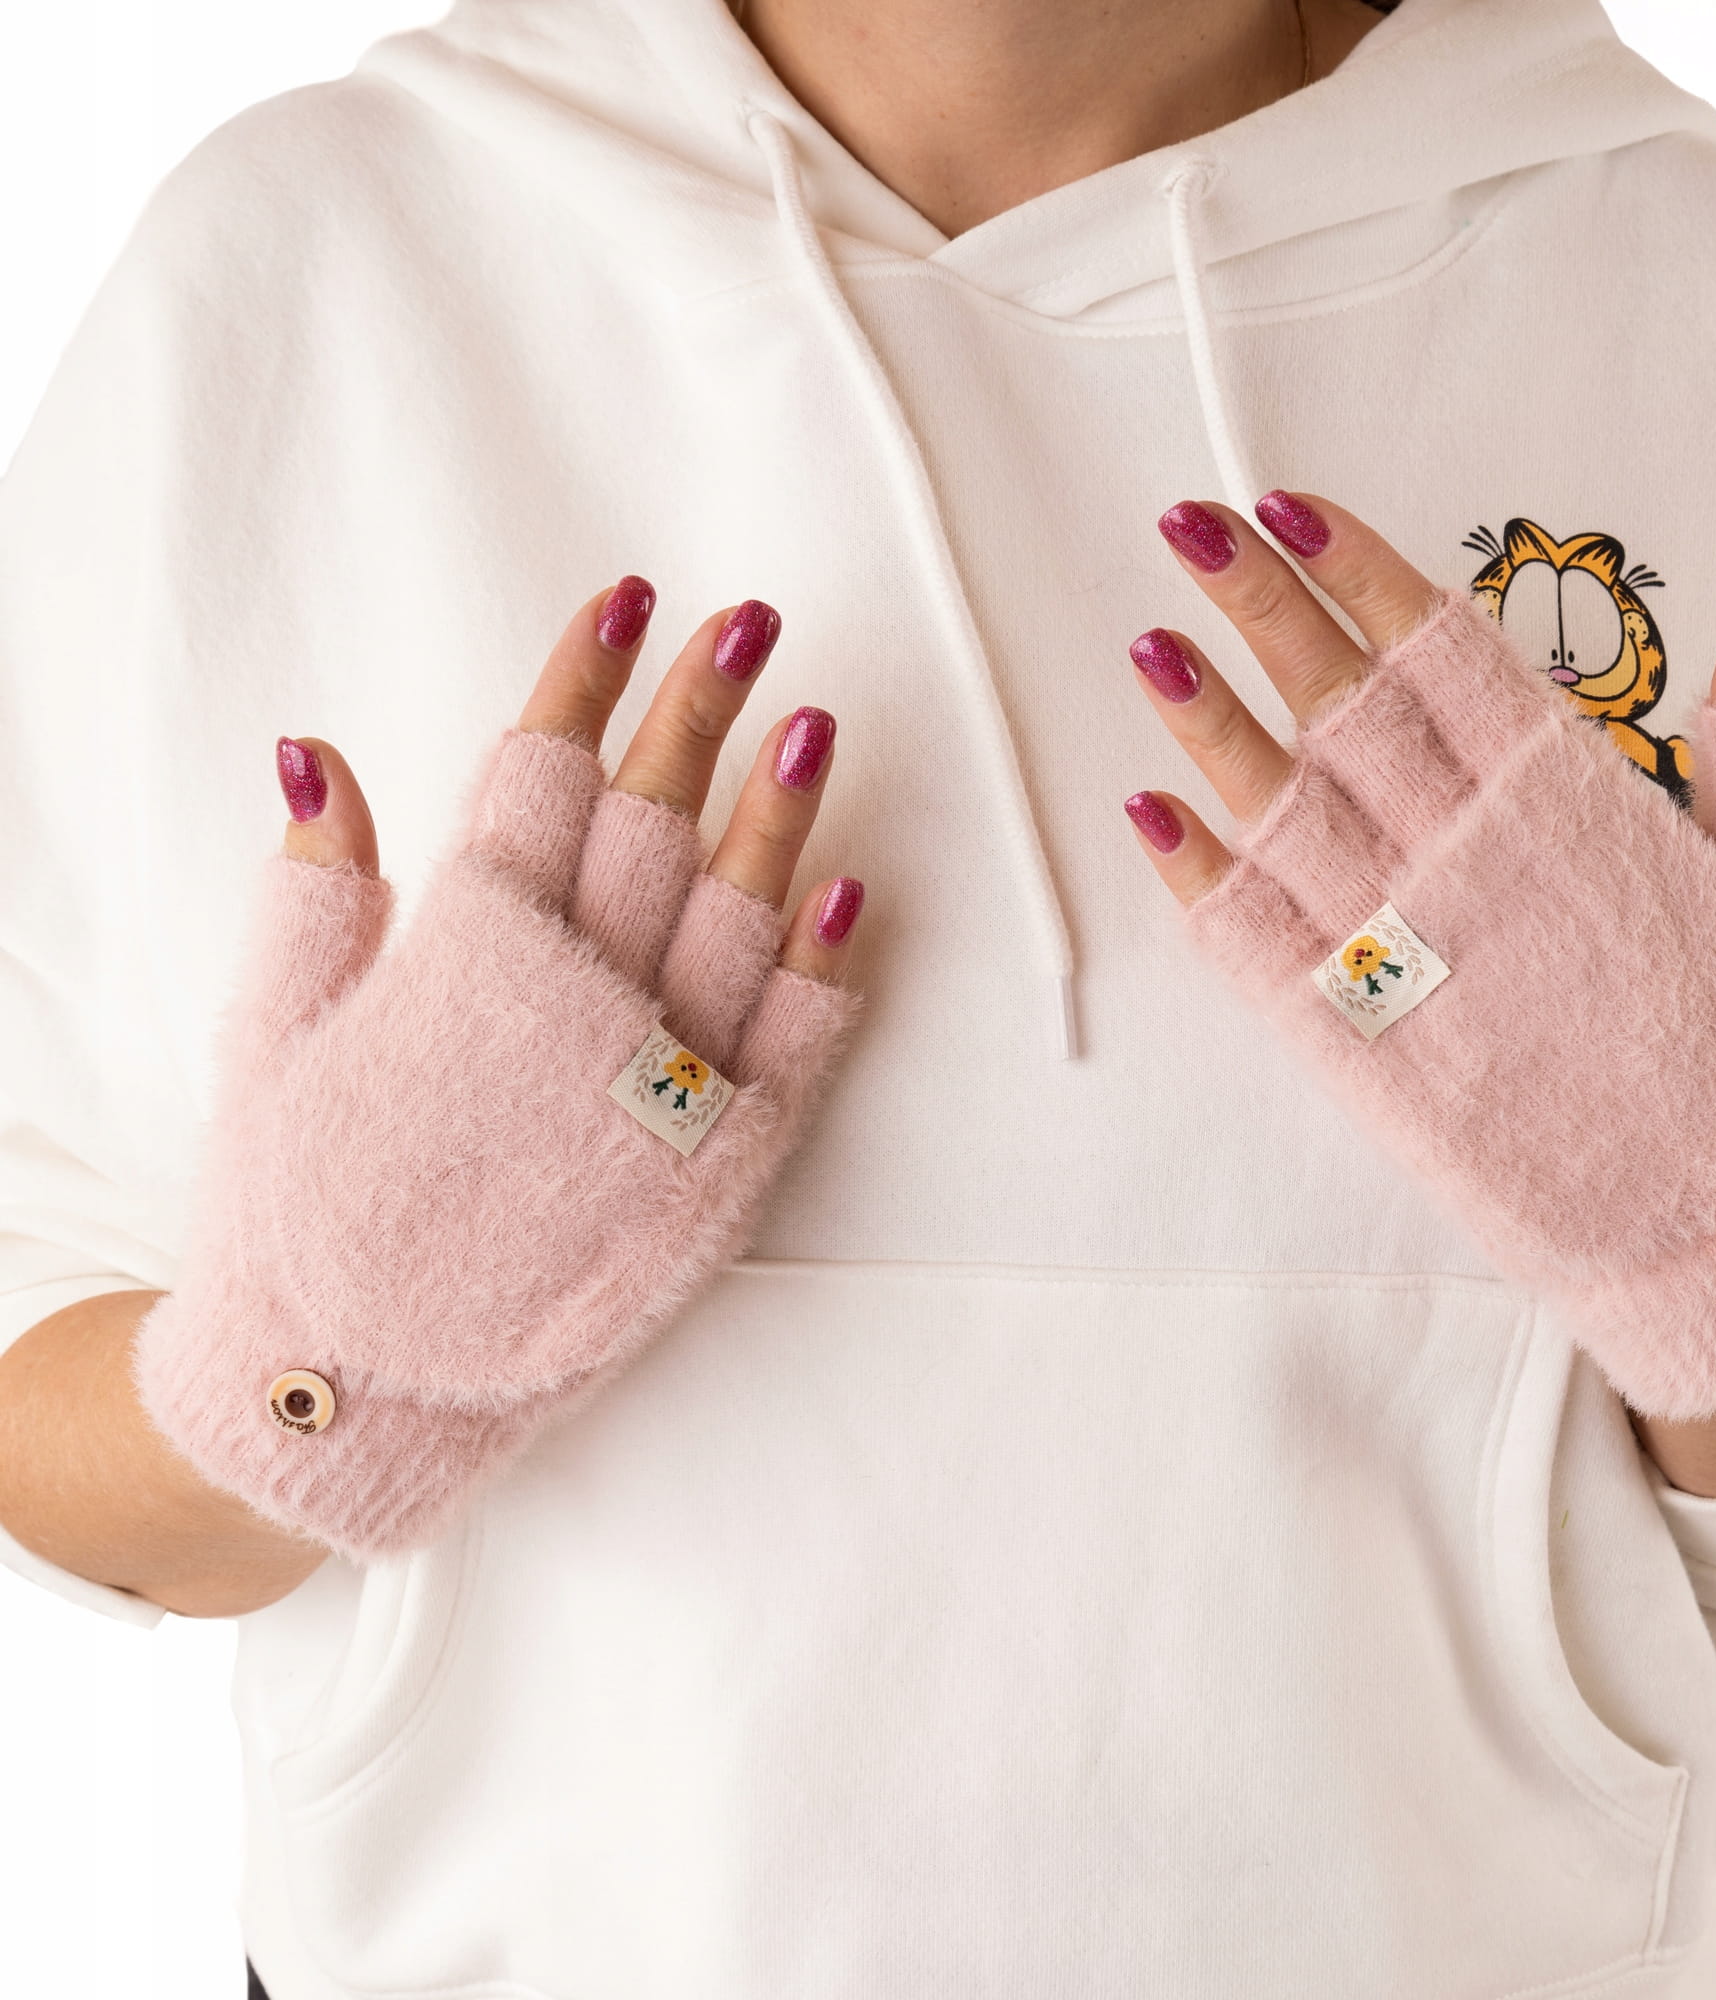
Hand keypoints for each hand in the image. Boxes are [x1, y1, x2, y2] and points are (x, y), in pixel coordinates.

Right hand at [132, 580, 866, 1560]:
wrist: (355, 1394)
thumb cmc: (298, 1216)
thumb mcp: (268, 1045)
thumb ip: (312, 896)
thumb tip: (321, 754)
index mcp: (466, 956)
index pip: (538, 773)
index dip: (585, 672)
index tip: (627, 595)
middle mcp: (578, 1004)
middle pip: (652, 818)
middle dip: (702, 705)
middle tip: (752, 621)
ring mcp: (663, 1086)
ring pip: (740, 912)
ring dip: (782, 809)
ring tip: (816, 720)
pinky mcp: (723, 1171)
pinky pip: (794, 1046)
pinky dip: (829, 965)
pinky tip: (854, 886)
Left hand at [1118, 491, 1715, 1429]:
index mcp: (1572, 808)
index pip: (1444, 652)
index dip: (1360, 569)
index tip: (1288, 503)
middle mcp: (1471, 866)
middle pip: (1344, 706)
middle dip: (1262, 608)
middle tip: (1188, 526)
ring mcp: (1405, 958)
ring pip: (1282, 812)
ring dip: (1208, 725)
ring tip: (1147, 644)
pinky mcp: (1362, 1050)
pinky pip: (1257, 949)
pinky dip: (1199, 879)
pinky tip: (1148, 813)